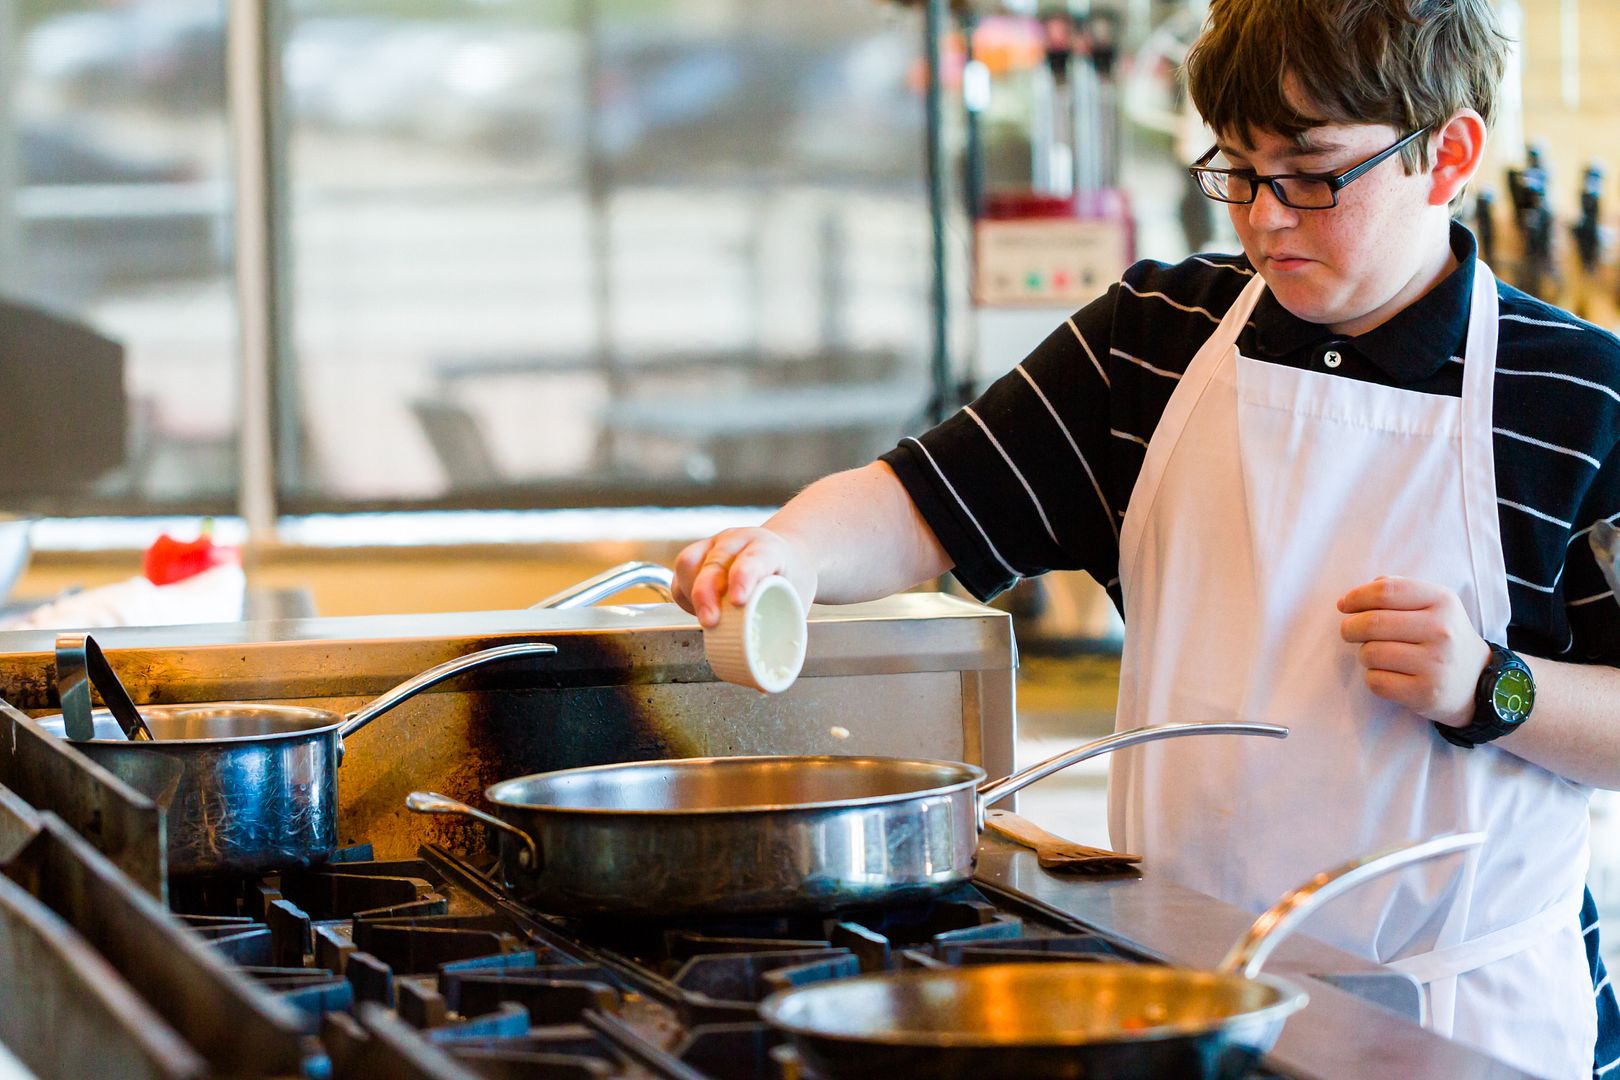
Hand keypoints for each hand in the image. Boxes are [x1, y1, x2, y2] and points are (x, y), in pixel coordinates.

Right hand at [672, 527, 815, 627]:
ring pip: (689, 563)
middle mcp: (738, 541)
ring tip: (707, 619)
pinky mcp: (698, 553)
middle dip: (706, 593)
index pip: (754, 559)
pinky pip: (681, 571)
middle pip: (714, 562)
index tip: (739, 602)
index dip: (744, 578)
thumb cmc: (790, 579)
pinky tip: (696, 609)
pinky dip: (684, 594)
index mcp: (768, 548)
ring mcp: (715, 544)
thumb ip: (782, 625)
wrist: (785, 554)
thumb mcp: (797, 598)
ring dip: (691, 594)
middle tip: (709, 622)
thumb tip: (764, 674)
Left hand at [1337, 576, 1490, 727]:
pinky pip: (1376, 682)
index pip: (1385, 591)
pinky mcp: (1426, 693)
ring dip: (1365, 655)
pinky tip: (1390, 676)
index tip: (1344, 605)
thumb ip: (1396, 590)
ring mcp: (1436, 663)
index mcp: (1442, 601)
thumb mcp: (1431, 604)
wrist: (1477, 682)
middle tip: (1350, 632)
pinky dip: (1374, 679)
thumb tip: (1349, 599)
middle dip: (1350, 628)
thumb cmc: (1441, 637)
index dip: (1356, 597)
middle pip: (1372, 623)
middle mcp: (1442, 631)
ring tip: (1380, 656)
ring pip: (1370, 653)